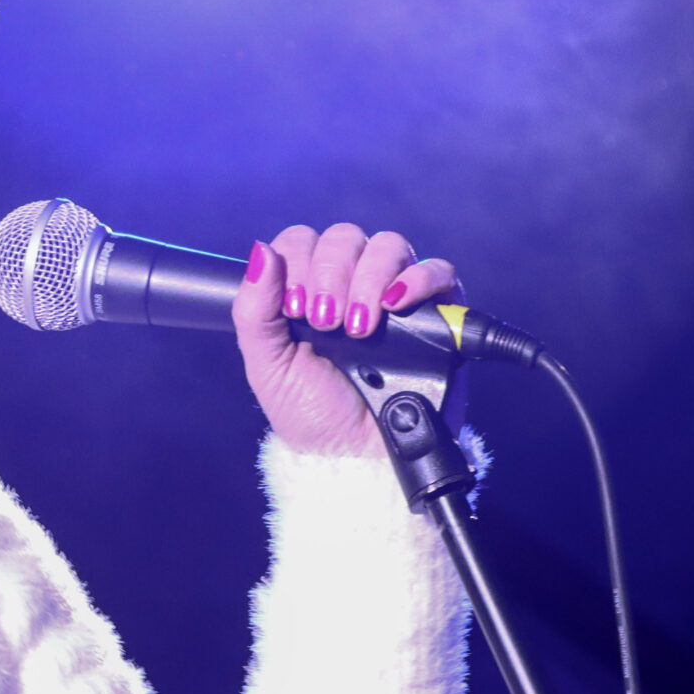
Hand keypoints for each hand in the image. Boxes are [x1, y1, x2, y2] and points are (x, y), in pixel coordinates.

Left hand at [232, 223, 461, 457]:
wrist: (355, 456)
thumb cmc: (312, 413)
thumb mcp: (268, 365)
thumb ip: (254, 309)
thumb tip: (260, 251)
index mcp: (309, 290)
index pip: (302, 241)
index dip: (296, 262)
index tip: (294, 308)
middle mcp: (352, 284)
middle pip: (344, 237)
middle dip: (329, 273)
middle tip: (325, 322)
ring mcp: (397, 295)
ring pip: (389, 246)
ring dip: (368, 278)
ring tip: (358, 327)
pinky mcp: (438, 313)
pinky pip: (439, 271)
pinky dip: (418, 278)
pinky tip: (395, 304)